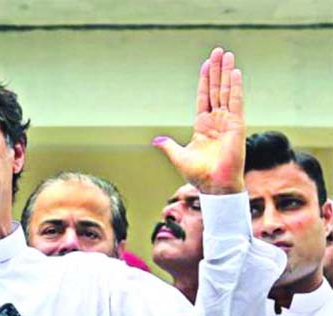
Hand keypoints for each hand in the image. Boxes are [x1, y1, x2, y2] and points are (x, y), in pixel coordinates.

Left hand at [154, 47, 245, 194]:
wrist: (213, 187)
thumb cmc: (199, 175)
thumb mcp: (179, 156)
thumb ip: (169, 146)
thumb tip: (157, 141)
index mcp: (203, 125)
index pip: (204, 97)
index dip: (205, 80)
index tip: (206, 64)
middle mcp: (216, 120)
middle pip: (217, 89)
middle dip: (217, 70)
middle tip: (219, 51)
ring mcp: (227, 122)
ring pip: (227, 91)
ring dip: (227, 73)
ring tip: (227, 55)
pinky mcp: (236, 126)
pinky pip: (236, 103)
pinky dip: (235, 87)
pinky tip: (235, 73)